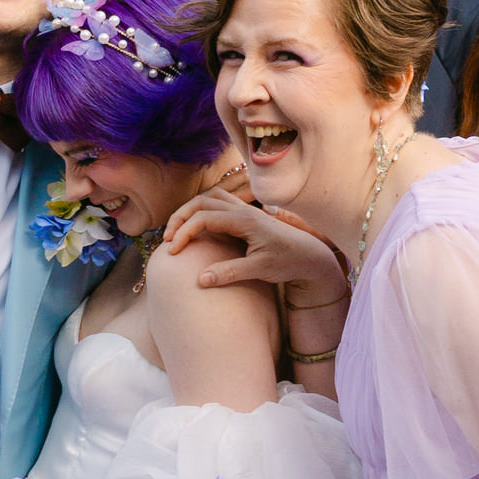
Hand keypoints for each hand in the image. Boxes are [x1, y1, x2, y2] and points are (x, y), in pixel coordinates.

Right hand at [163, 189, 349, 294]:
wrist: (311, 256)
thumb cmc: (288, 262)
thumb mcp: (259, 270)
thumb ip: (229, 273)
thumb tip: (199, 280)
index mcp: (245, 220)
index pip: (203, 217)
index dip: (183, 232)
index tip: (172, 252)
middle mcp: (243, 210)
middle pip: (201, 201)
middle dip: (180, 217)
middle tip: (167, 239)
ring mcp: (245, 210)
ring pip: (210, 198)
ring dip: (190, 210)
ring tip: (178, 230)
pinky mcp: (246, 215)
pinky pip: (219, 204)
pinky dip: (202, 211)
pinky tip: (197, 228)